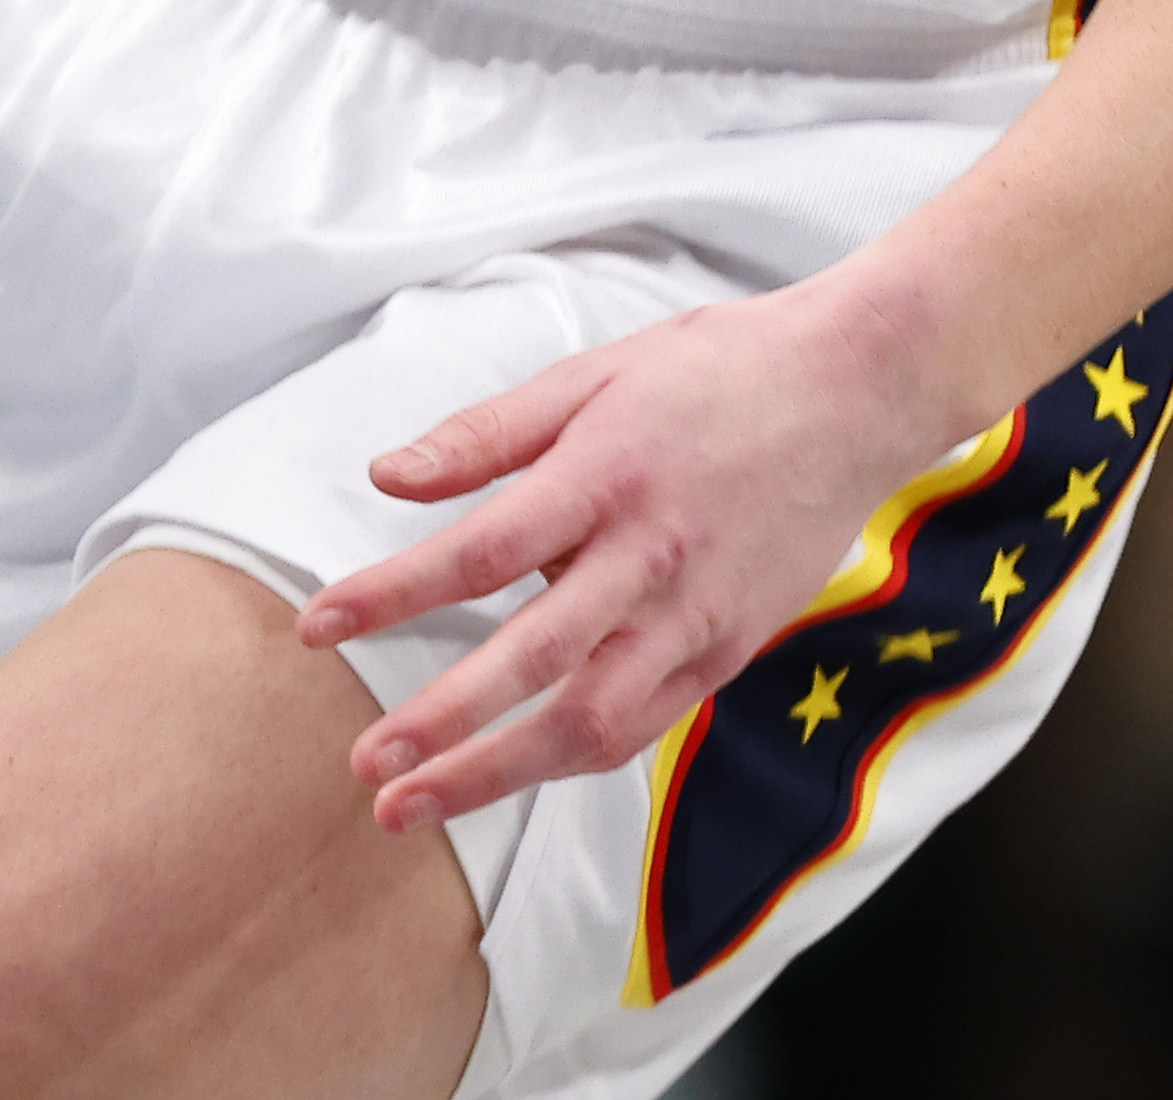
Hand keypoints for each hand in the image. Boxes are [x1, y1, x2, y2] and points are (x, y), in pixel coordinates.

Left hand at [299, 275, 969, 834]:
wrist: (856, 393)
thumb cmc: (718, 371)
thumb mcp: (596, 374)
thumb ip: (489, 434)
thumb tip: (388, 476)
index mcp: (606, 476)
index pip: (480, 551)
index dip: (392, 594)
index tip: (317, 626)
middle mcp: (649, 556)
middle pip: (533, 659)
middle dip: (443, 724)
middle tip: (365, 767)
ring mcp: (696, 614)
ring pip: (591, 719)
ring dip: (499, 771)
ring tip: (415, 801)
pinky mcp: (729, 649)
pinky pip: (643, 723)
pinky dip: (573, 756)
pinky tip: (514, 771)